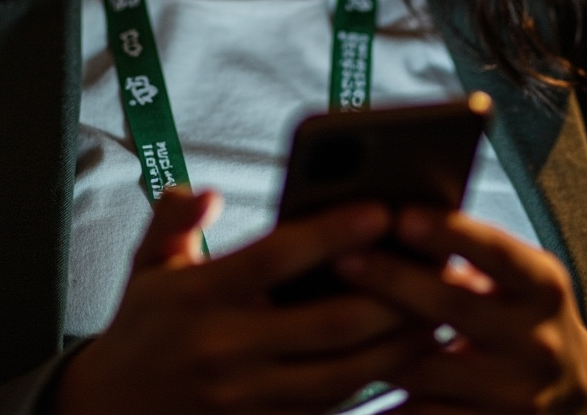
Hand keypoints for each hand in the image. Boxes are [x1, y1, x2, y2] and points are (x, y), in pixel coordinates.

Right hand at [51, 189, 431, 413]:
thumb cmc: (142, 327)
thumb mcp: (144, 264)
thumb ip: (173, 220)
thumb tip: (207, 194)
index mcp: (199, 297)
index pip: (275, 259)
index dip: (331, 233)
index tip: (380, 208)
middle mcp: (228, 350)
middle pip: (327, 324)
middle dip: (391, 294)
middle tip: (440, 263)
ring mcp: (250, 398)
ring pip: (343, 374)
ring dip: (399, 343)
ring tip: (444, 309)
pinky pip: (335, 409)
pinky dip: (376, 381)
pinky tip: (412, 355)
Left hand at [335, 208, 586, 414]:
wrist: (580, 396)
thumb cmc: (523, 311)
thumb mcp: (518, 276)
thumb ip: (471, 251)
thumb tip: (392, 214)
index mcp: (543, 286)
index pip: (496, 252)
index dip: (449, 232)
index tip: (400, 213)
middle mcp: (537, 342)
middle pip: (454, 309)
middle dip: (393, 280)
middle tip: (341, 257)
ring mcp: (517, 397)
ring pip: (429, 369)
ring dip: (375, 342)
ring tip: (327, 314)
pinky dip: (383, 399)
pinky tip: (343, 374)